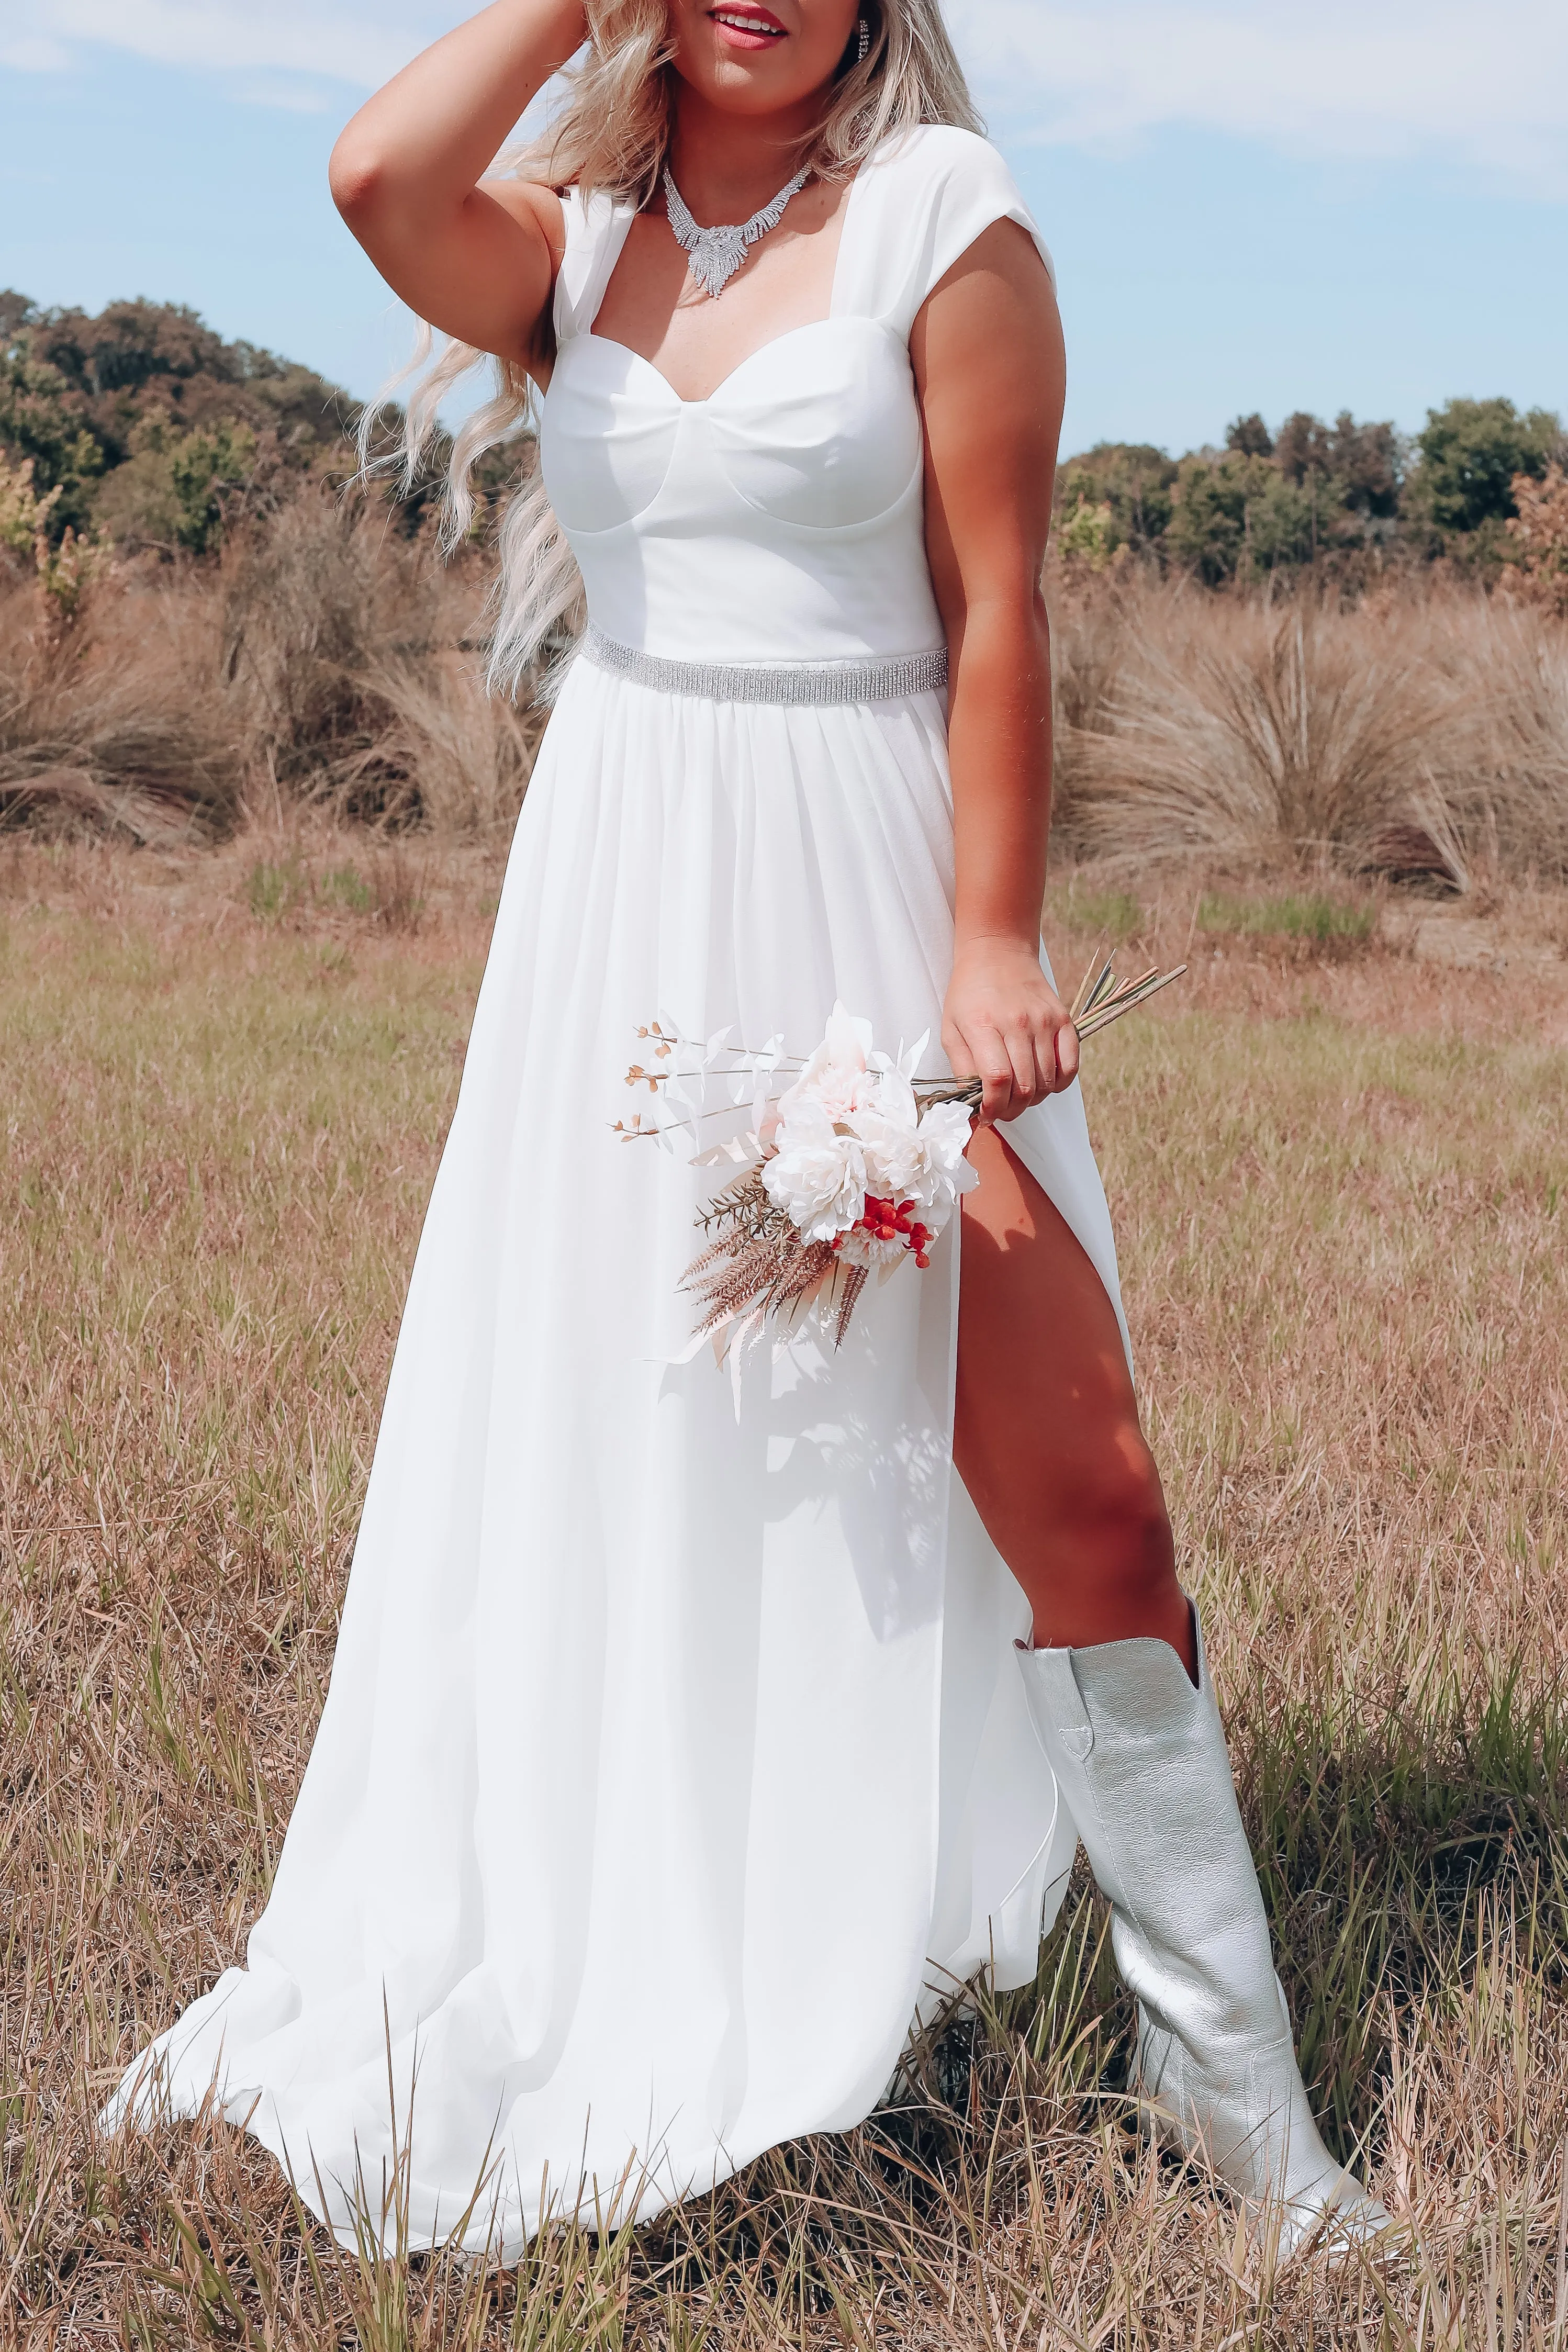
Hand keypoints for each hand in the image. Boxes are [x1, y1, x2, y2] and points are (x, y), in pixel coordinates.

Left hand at [942, 936, 1078, 1125]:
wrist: (997, 953)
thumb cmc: (969, 994)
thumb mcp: (951, 1028)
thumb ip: (961, 1068)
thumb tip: (972, 1105)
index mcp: (984, 1025)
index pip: (997, 1079)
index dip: (993, 1106)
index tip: (987, 1115)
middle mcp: (1018, 1023)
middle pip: (1024, 1086)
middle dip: (1012, 1110)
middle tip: (1002, 1111)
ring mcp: (1045, 1021)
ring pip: (1047, 1082)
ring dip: (1032, 1100)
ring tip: (1018, 1096)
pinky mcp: (1064, 1020)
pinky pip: (1070, 1067)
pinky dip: (1058, 1084)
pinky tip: (1041, 1083)